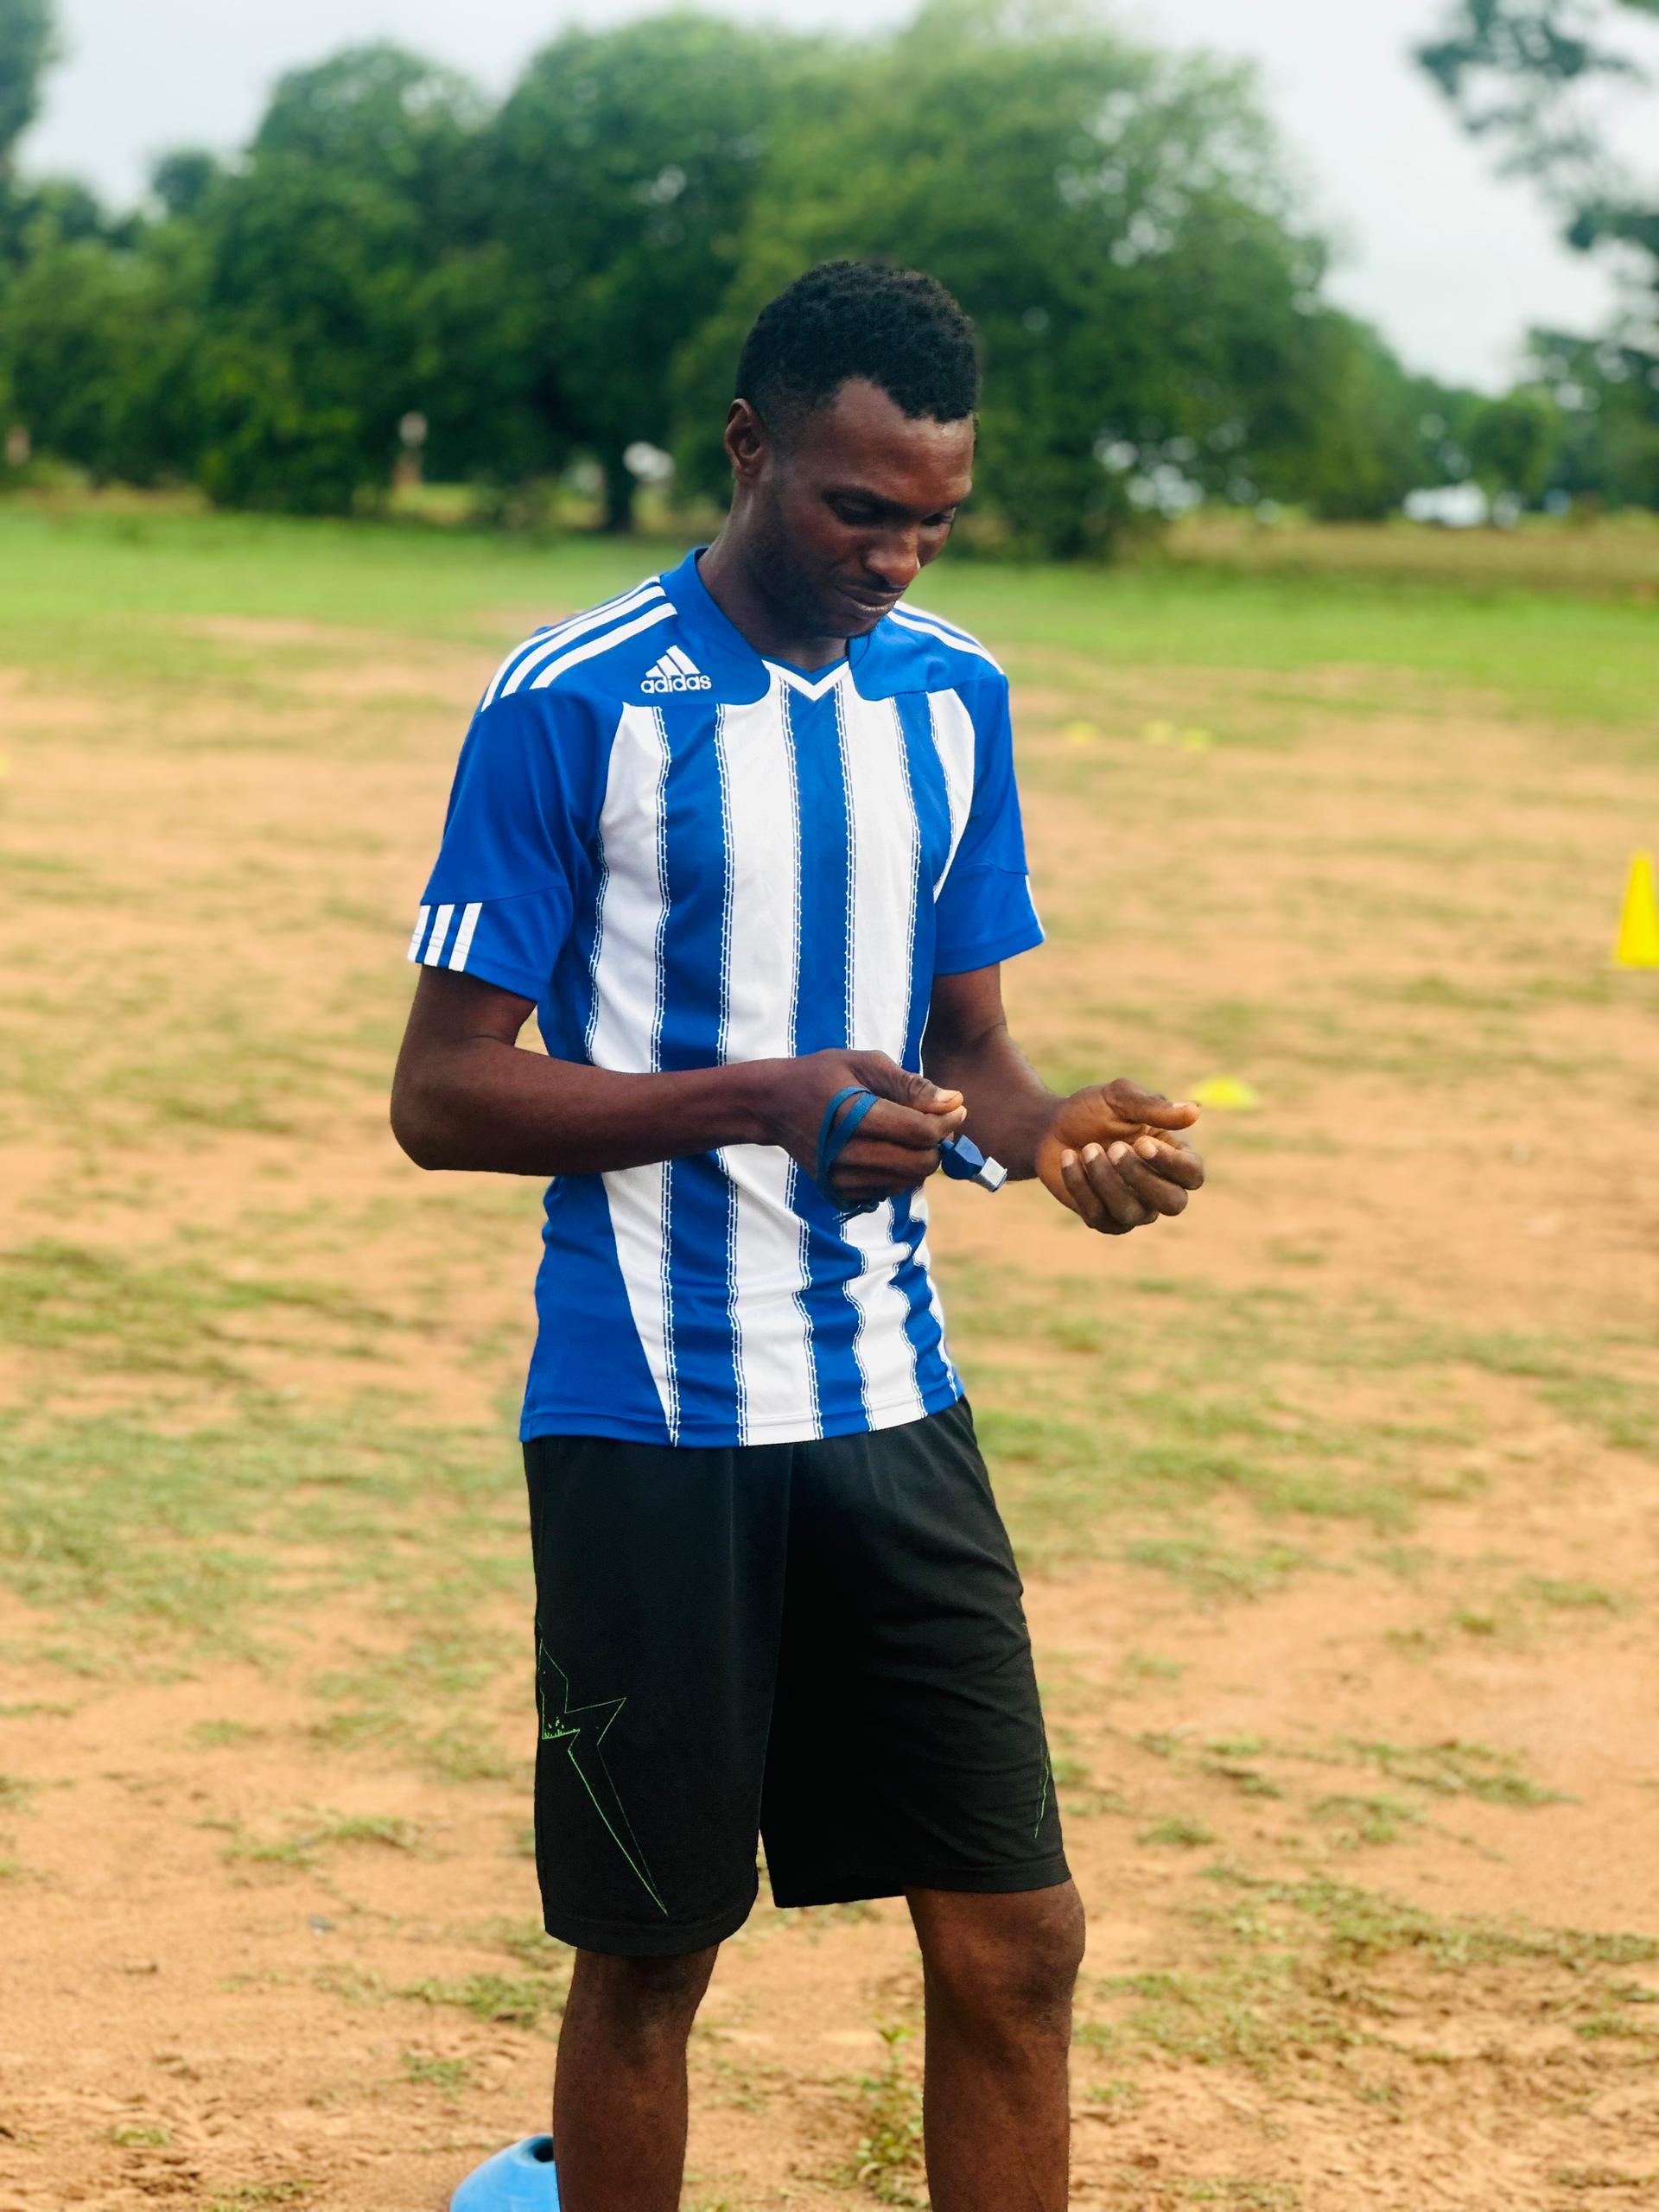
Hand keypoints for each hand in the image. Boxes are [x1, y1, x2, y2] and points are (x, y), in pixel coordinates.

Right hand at [762, 1050, 966, 1205]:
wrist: (773, 1106)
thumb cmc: (822, 1077)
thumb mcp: (864, 1064)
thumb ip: (910, 1084)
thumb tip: (953, 1101)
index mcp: (854, 1117)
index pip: (920, 1132)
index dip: (948, 1122)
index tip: (957, 1108)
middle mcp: (847, 1155)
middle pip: (920, 1163)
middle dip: (938, 1144)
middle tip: (935, 1123)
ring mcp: (841, 1179)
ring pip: (908, 1181)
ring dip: (920, 1159)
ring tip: (909, 1134)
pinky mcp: (839, 1193)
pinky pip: (889, 1191)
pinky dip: (899, 1173)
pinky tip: (888, 1150)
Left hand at [1036, 1079, 1203, 1235]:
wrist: (1050, 1127)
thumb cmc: (1093, 1109)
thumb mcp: (1121, 1097)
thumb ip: (1155, 1107)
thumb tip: (1195, 1111)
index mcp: (1173, 1156)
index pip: (1192, 1174)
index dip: (1172, 1163)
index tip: (1142, 1142)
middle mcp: (1160, 1187)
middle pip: (1173, 1203)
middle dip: (1141, 1177)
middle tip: (1114, 1148)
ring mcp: (1133, 1208)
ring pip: (1131, 1212)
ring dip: (1105, 1179)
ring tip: (1087, 1148)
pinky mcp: (1103, 1219)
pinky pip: (1099, 1216)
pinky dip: (1080, 1185)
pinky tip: (1069, 1158)